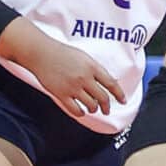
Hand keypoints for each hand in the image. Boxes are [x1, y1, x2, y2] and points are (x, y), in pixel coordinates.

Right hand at [4, 29, 127, 123]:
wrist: (42, 54)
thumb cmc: (62, 53)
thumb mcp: (84, 57)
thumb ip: (95, 69)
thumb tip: (107, 82)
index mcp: (92, 67)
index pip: (111, 83)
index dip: (119, 94)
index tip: (123, 100)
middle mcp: (85, 78)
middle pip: (103, 97)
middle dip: (107, 106)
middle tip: (107, 110)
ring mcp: (73, 87)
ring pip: (91, 105)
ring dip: (94, 109)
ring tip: (92, 108)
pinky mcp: (61, 95)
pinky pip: (75, 109)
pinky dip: (80, 112)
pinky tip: (81, 111)